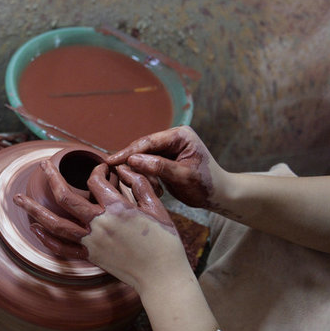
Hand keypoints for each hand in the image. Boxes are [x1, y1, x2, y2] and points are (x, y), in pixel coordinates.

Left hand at [14, 162, 187, 292]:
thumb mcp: (157, 207)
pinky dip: (46, 239)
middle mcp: (99, 224)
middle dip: (51, 178)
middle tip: (41, 165)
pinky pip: (62, 248)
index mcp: (117, 208)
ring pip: (55, 224)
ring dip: (34, 210)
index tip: (101, 171)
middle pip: (66, 198)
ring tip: (18, 199)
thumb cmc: (164, 241)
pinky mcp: (90, 257)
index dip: (97, 171)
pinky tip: (35, 229)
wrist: (162, 276)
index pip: (96, 181)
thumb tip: (126, 168)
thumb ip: (140, 185)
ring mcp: (92, 242)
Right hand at [107, 126, 227, 209]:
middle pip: (142, 148)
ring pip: (143, 158)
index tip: (110, 162)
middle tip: (122, 178)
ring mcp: (168, 148)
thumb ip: (158, 167)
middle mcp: (173, 138)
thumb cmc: (206, 185)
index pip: (148, 142)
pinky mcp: (165, 159)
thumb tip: (132, 160)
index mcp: (180, 135)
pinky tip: (154, 188)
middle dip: (133, 164)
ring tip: (154, 188)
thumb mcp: (183, 177)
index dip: (127, 152)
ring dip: (142, 173)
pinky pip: (147, 165)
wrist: (219, 195)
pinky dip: (146, 177)